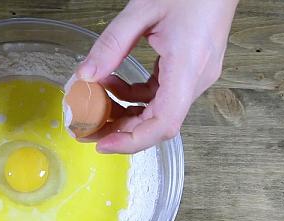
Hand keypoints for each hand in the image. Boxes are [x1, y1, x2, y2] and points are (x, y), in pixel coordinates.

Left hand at [77, 0, 237, 152]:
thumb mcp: (142, 10)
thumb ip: (111, 44)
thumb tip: (86, 75)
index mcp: (189, 67)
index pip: (164, 123)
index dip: (133, 140)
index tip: (105, 144)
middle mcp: (197, 78)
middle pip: (158, 122)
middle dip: (121, 130)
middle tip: (88, 129)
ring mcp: (196, 76)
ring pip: (158, 110)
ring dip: (126, 111)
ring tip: (96, 103)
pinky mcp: (191, 70)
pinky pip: (161, 94)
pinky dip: (135, 95)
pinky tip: (114, 82)